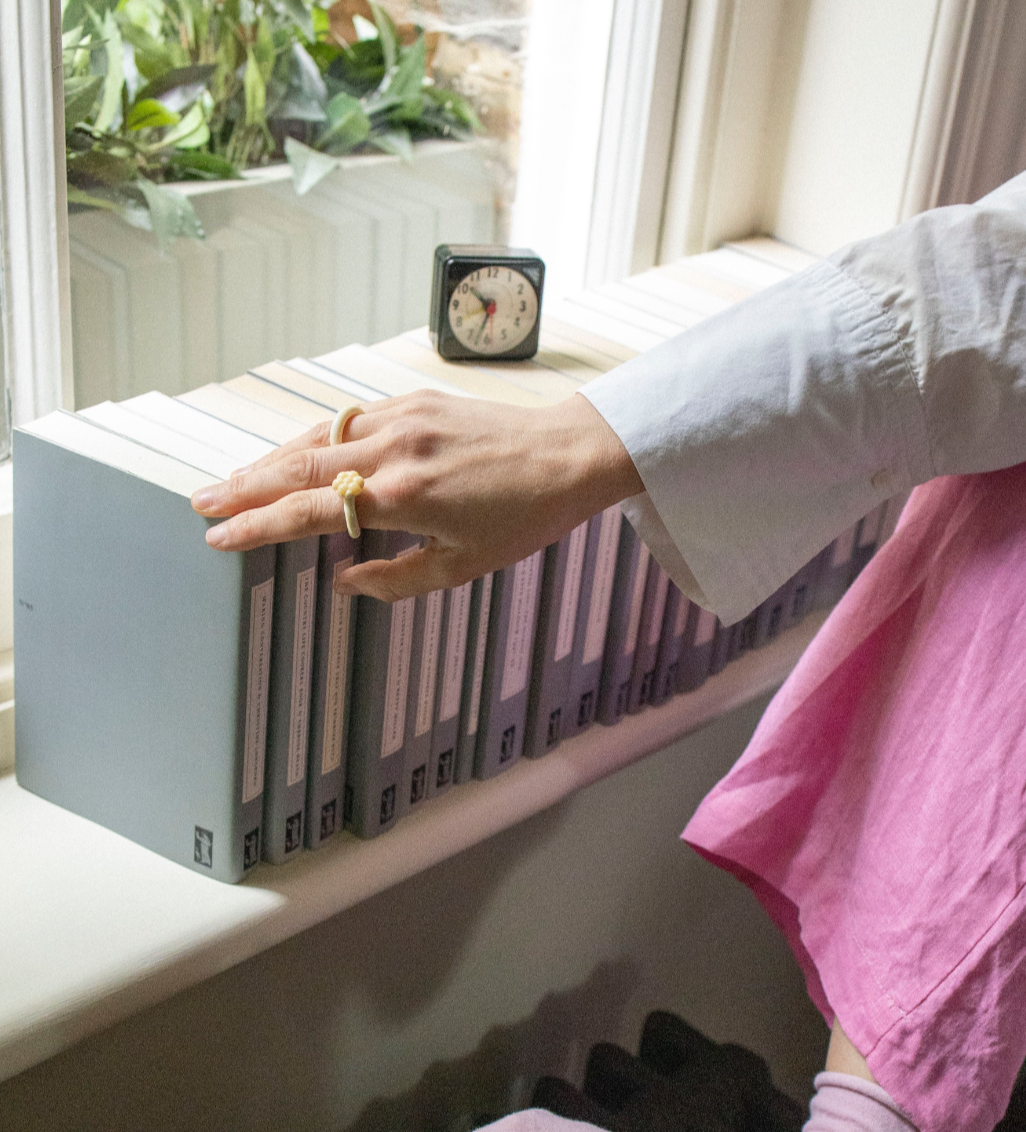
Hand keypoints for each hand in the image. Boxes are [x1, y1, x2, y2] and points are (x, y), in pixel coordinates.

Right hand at [190, 391, 642, 600]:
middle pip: (297, 468)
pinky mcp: (414, 401)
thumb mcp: (463, 567)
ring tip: (232, 482)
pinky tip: (292, 455)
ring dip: (269, 460)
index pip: (309, 512)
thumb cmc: (524, 517)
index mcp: (404, 497)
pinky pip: (347, 422)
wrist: (570, 454)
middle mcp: (394, 449)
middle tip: (200, 503)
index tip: (218, 539)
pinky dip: (312, 440)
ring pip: (316, 438)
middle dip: (243, 487)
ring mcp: (402, 418)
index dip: (257, 527)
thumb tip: (342, 581)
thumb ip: (396, 580)